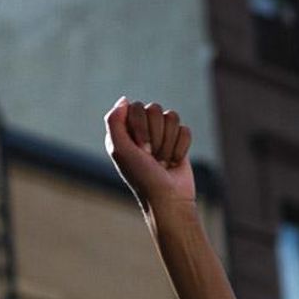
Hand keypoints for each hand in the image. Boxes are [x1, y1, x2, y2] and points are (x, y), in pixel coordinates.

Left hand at [104, 97, 194, 213]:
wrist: (168, 199)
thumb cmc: (142, 177)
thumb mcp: (120, 150)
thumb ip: (114, 122)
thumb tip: (124, 99)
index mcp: (124, 131)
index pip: (136, 107)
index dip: (141, 127)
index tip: (140, 149)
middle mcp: (142, 130)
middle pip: (155, 109)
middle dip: (156, 136)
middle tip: (151, 156)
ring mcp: (161, 135)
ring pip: (172, 117)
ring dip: (168, 143)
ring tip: (162, 161)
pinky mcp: (178, 141)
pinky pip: (184, 129)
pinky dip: (180, 148)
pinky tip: (173, 162)